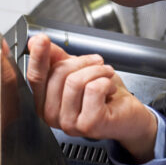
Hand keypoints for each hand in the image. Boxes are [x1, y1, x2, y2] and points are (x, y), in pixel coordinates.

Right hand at [27, 34, 157, 161]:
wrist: (130, 116)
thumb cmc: (104, 95)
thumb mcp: (78, 71)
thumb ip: (57, 58)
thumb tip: (37, 42)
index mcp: (45, 102)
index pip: (35, 77)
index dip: (37, 56)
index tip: (41, 39)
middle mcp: (52, 116)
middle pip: (58, 74)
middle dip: (83, 62)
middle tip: (98, 63)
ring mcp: (69, 123)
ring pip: (75, 81)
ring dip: (97, 71)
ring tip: (106, 75)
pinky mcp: (89, 125)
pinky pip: (93, 89)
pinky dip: (106, 82)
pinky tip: (109, 90)